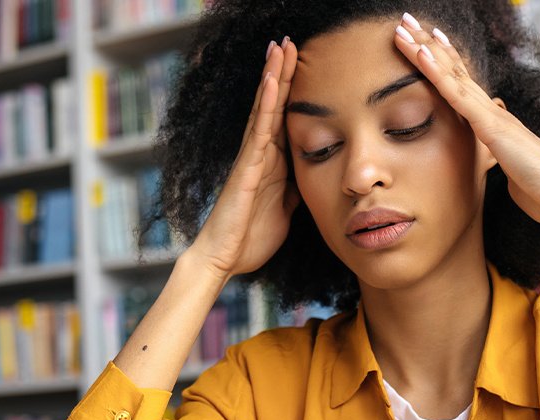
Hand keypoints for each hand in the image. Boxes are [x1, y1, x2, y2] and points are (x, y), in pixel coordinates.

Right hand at [186, 39, 303, 275]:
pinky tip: (273, 80)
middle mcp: (260, 152)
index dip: (291, 89)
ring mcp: (252, 157)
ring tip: (280, 46)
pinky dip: (267, 103)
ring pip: (265, 108)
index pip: (284, 116)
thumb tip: (313, 175)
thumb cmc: (251, 236)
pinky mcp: (248, 167)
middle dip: (281, 71)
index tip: (301, 61)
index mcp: (271, 160)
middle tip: (289, 40)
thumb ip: (296, 187)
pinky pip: (259, 129)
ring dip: (273, 76)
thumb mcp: (287, 208)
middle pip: (272, 103)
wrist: (226, 259)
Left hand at [393, 13, 539, 226]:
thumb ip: (500, 157)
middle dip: (428, 45)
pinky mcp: (490, 125)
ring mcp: (491, 115)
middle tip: (408, 20)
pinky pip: (457, 94)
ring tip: (405, 25)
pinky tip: (421, 53)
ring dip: (425, 48)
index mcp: (495, 121)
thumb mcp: (512, 170)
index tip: (424, 42)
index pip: (463, 84)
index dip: (443, 62)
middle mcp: (492, 110)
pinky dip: (438, 72)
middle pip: (455, 70)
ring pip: (451, 74)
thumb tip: (496, 154)